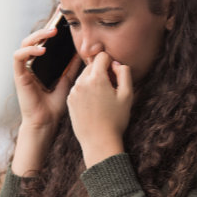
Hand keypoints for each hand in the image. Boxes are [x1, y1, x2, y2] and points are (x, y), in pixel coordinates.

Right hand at [13, 25, 80, 130]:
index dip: (49, 30)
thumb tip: (82, 51)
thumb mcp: (68, 80)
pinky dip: (29, 50)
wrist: (46, 122)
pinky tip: (41, 50)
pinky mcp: (19, 75)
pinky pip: (18, 57)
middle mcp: (30, 64)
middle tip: (58, 25)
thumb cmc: (55, 106)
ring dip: (37, 36)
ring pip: (24, 44)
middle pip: (34, 39)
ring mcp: (23, 69)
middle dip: (45, 29)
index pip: (43, 42)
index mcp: (40, 65)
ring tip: (51, 33)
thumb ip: (72, 66)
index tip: (61, 21)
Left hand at [66, 52, 132, 167]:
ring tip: (102, 99)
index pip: (101, 56)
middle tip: (110, 88)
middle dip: (101, 71)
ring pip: (84, 77)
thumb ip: (124, 73)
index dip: (111, 63)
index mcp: (96, 78)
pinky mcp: (69, 100)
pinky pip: (78, 88)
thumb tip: (115, 63)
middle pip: (91, 65)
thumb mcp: (127, 94)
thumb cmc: (116, 119)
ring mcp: (73, 91)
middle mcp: (81, 82)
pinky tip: (93, 105)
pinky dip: (86, 91)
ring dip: (93, 81)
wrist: (98, 141)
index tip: (115, 75)